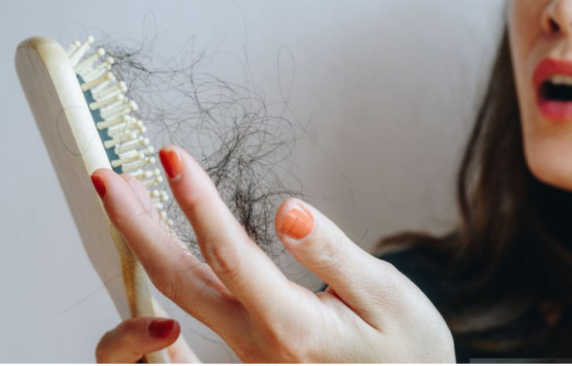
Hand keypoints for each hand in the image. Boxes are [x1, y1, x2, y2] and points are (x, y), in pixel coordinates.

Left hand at [91, 145, 454, 362]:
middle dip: (138, 225)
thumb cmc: (407, 348)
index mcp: (292, 327)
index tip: (171, 159)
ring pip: (182, 294)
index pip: (230, 256)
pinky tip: (161, 247)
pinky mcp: (251, 347)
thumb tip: (287, 212)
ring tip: (128, 199)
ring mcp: (248, 350)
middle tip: (108, 178)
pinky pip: (195, 310)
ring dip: (147, 244)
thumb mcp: (387, 296)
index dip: (197, 203)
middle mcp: (259, 343)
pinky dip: (168, 271)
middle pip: (181, 279)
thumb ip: (333, 255)